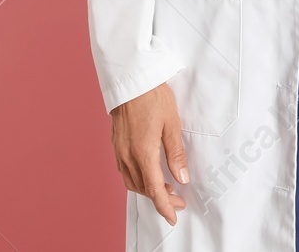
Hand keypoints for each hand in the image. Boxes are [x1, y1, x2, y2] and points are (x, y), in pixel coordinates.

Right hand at [111, 82, 188, 224]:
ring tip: (167, 188)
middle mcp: (127, 156)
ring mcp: (119, 151)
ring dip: (149, 189)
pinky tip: (150, 174)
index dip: (164, 206)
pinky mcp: (116, 145)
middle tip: (179, 200)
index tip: (173, 216)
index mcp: (143, 153)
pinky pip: (126, 171)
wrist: (131, 81)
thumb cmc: (153, 98)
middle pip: (143, 188)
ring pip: (132, 182)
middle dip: (160, 199)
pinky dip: (139, 179)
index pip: (154, 189)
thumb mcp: (172, 124)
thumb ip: (176, 153)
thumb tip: (182, 178)